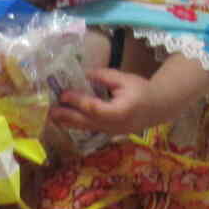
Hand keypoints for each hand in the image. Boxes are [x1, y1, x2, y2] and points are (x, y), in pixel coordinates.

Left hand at [55, 68, 175, 138]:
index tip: (63, 94)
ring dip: (68, 123)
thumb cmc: (142, 90)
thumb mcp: (124, 79)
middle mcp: (114, 125)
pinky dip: (77, 124)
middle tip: (50, 111)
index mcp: (120, 111)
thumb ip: (104, 77)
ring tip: (53, 117)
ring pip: (86, 128)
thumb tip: (83, 74)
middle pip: (86, 122)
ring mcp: (111, 132)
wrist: (158, 107)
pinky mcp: (109, 133)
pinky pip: (90, 129)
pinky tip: (65, 120)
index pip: (94, 108)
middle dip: (67, 117)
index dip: (78, 102)